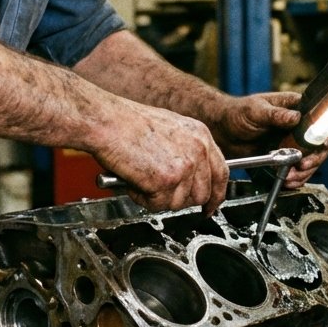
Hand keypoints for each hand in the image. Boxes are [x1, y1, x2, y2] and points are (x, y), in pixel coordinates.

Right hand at [92, 103, 229, 213]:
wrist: (106, 121)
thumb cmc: (126, 123)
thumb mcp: (169, 128)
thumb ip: (185, 151)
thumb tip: (187, 176)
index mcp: (201, 135)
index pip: (221, 173)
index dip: (216, 195)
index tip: (210, 206)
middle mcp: (198, 150)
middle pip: (202, 195)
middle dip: (181, 200)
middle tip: (159, 191)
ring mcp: (184, 166)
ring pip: (179, 203)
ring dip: (158, 198)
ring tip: (141, 178)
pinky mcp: (167, 180)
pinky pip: (158, 205)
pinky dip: (142, 198)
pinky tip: (133, 180)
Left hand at [210, 91, 327, 186]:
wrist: (221, 130)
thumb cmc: (237, 112)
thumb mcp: (256, 110)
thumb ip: (276, 114)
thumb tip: (295, 117)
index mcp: (295, 108)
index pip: (320, 120)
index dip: (324, 135)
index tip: (318, 147)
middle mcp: (297, 126)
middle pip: (319, 144)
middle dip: (314, 158)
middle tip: (303, 166)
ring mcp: (291, 142)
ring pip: (310, 160)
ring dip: (304, 172)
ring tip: (292, 177)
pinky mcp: (283, 157)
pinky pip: (296, 169)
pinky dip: (295, 178)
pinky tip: (288, 180)